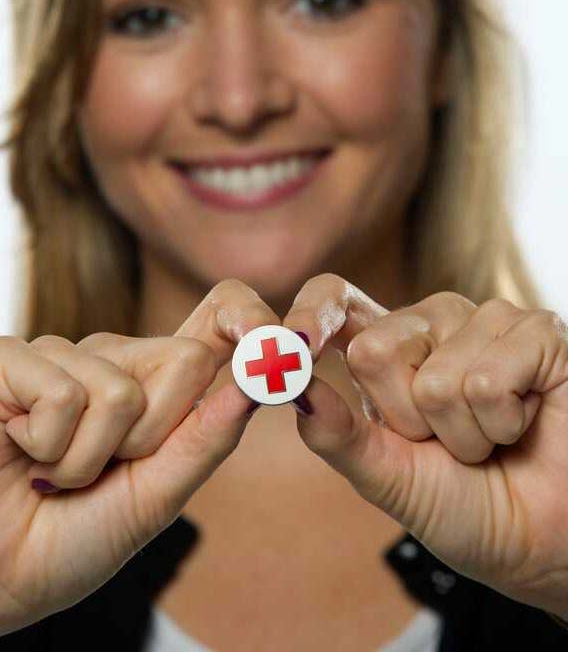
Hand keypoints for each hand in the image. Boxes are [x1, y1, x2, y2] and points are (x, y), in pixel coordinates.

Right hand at [0, 279, 278, 634]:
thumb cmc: (70, 539)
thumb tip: (259, 384)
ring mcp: (64, 353)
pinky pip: (64, 393)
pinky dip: (47, 447)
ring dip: (86, 458)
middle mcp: (115, 358)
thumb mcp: (154, 498)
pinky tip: (18, 449)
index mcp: (157, 386)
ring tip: (50, 470)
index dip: (252, 317)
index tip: (285, 343)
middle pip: (186, 361)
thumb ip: (205, 440)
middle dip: (151, 437)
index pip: (218, 320)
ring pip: (121, 390)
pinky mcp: (12, 358)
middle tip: (102, 470)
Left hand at [282, 274, 567, 617]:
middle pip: (376, 350)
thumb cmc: (466, 505)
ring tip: (491, 437)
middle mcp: (434, 323)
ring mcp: (487, 321)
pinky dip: (502, 424)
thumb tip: (291, 388)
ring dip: (463, 433)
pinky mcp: (539, 333)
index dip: (313, 314)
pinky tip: (523, 422)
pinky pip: (488, 382)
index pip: (337, 298)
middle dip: (408, 421)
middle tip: (447, 441)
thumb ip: (338, 435)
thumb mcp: (390, 477)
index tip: (292, 346)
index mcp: (389, 347)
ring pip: (437, 377)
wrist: (541, 542)